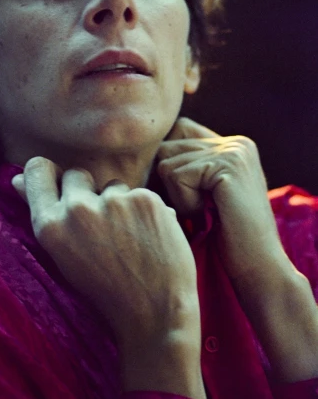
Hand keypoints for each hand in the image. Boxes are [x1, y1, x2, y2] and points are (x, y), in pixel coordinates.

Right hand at [13, 156, 205, 398]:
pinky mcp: (144, 199)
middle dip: (88, 192)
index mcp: (49, 225)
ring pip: (112, 185)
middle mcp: (77, 210)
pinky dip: (146, 211)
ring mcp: (113, 202)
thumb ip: (42, 212)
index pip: (38, 169)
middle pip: (76, 174)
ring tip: (128, 239)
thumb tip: (16, 178)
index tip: (59, 183)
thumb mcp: (63, 254)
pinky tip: (149, 237)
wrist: (155, 314)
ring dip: (119, 203)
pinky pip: (139, 193)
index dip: (49, 173)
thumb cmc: (105, 289)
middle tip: (102, 229)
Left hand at [157, 117, 290, 289]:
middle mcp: (235, 143)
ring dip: (176, 196)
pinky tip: (204, 215)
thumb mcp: (205, 194)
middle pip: (168, 147)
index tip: (177, 194)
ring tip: (202, 213)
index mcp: (232, 145)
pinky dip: (183, 202)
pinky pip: (177, 176)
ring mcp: (234, 151)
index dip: (168, 163)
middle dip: (167, 183)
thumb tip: (141, 155)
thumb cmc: (224, 237)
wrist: (257, 267)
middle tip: (192, 209)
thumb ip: (188, 167)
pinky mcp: (227, 165)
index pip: (178, 131)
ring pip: (167, 163)